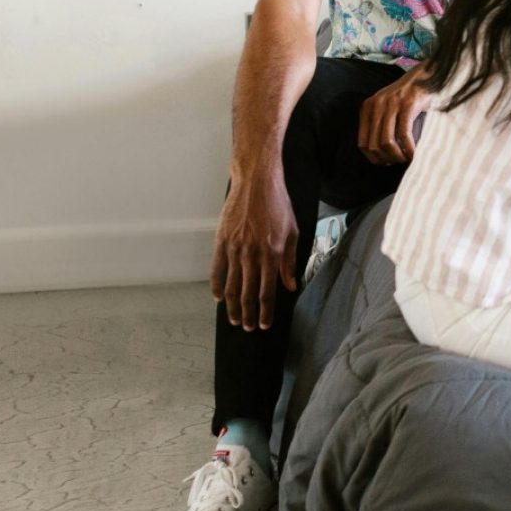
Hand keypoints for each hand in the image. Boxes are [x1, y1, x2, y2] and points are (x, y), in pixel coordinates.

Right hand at [209, 175, 298, 331]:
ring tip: (233, 319)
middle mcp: (253, 254)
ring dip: (232, 305)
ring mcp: (235, 248)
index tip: (263, 325)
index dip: (264, 312)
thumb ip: (290, 262)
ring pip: (231, 285)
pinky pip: (217, 269)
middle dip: (247, 314)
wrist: (257, 183)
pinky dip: (217, 285)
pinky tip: (219, 297)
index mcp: (273, 253)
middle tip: (247, 328)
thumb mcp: (293, 232)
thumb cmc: (279, 206)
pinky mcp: (221, 240)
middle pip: (247, 293)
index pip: (267, 292)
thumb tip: (289, 286)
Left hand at [358, 70, 432, 164]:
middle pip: (374, 145)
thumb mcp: (387, 106)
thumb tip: (381, 152)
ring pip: (387, 141)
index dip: (373, 158)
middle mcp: (376, 105)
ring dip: (397, 156)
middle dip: (387, 159)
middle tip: (399, 162)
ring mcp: (392, 104)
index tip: (386, 162)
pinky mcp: (408, 104)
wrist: (426, 75)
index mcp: (368, 107)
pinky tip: (414, 153)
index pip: (362, 143)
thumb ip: (380, 122)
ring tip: (407, 158)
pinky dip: (408, 148)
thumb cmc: (408, 95)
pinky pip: (403, 133)